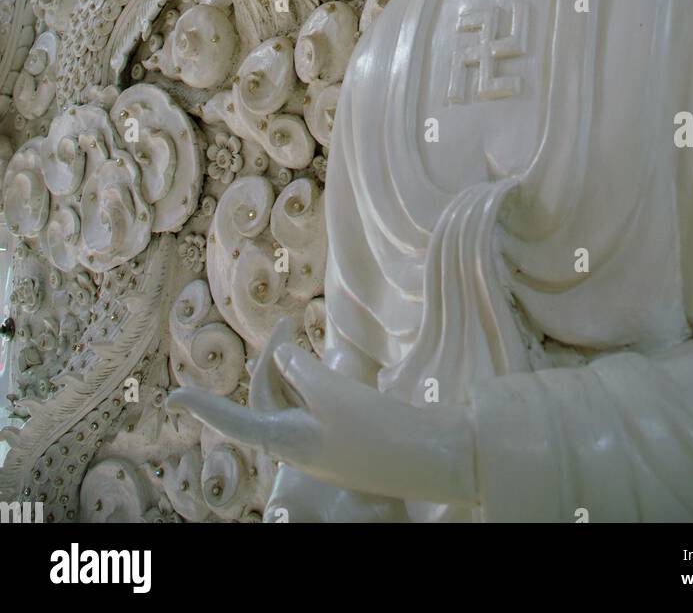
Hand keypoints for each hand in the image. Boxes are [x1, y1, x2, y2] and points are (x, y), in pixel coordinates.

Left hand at [167, 320, 477, 506]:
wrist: (430, 456)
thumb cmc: (376, 429)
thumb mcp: (332, 392)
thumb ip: (300, 369)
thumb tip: (284, 355)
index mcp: (285, 440)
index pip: (234, 417)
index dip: (203, 406)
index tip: (173, 397)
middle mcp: (296, 445)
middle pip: (266, 397)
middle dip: (272, 359)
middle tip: (291, 325)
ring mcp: (319, 443)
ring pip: (291, 399)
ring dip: (295, 368)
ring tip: (308, 339)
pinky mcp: (341, 437)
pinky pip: (313, 404)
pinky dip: (315, 380)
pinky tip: (331, 365)